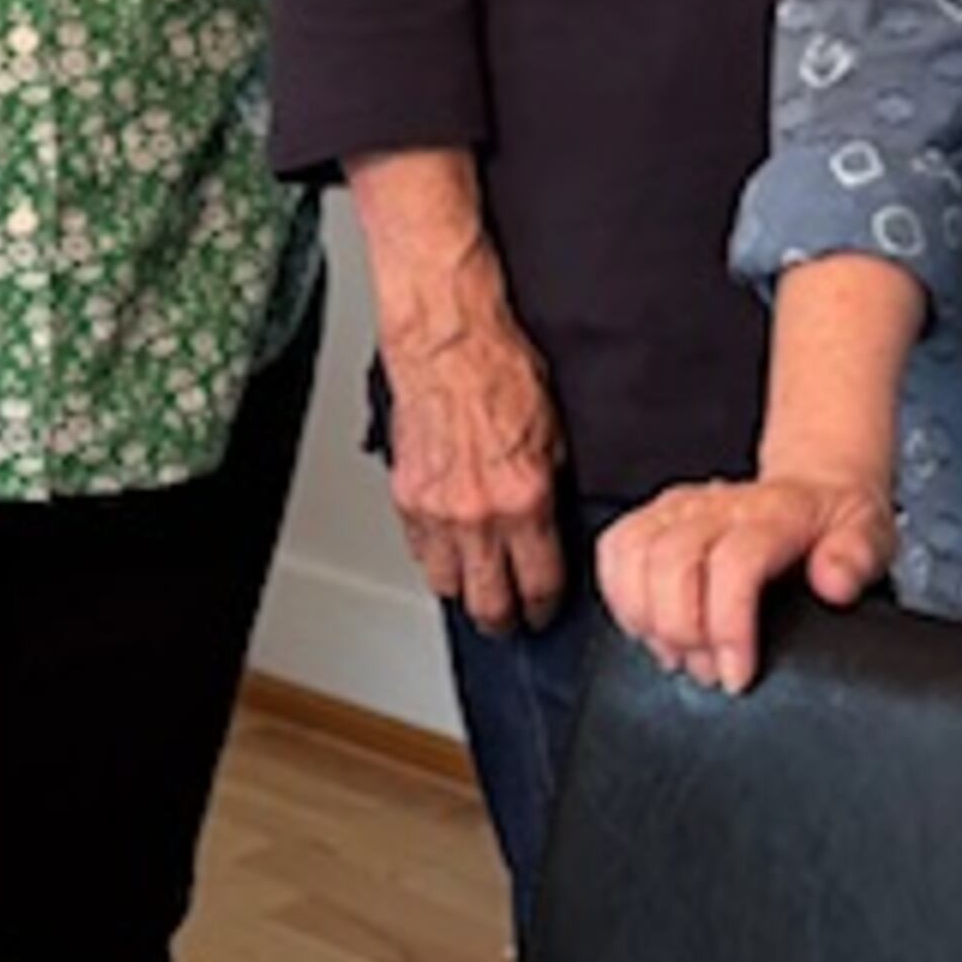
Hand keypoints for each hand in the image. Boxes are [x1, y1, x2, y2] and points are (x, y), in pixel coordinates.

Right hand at [382, 300, 566, 634]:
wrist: (448, 341)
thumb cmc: (503, 372)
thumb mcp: (556, 436)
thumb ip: (552, 491)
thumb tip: (556, 529)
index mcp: (525, 499)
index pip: (538, 583)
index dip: (545, 607)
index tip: (546, 611)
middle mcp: (478, 514)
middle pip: (488, 603)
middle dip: (505, 619)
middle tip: (514, 620)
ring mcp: (436, 510)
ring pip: (447, 586)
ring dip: (466, 592)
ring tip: (480, 588)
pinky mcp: (405, 497)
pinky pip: (419, 552)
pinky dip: (436, 559)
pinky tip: (451, 552)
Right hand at [596, 474, 895, 692]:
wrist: (817, 490)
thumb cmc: (837, 524)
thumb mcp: (871, 537)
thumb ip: (856, 557)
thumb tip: (834, 583)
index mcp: (777, 514)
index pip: (734, 562)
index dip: (727, 626)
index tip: (737, 674)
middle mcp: (723, 505)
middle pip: (673, 562)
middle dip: (683, 631)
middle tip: (709, 669)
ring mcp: (684, 506)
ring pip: (635, 554)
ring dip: (648, 617)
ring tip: (681, 652)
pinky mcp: (656, 515)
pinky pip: (615, 548)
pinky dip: (620, 595)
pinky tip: (649, 624)